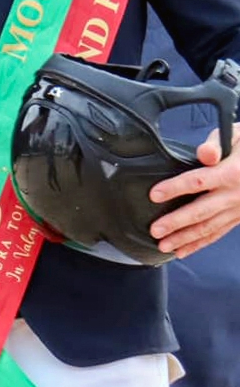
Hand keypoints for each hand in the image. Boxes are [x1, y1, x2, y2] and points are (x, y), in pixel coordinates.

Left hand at [149, 123, 239, 258]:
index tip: (154, 195)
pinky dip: (200, 244)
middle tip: (155, 230)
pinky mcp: (238, 218)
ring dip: (185, 239)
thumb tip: (204, 153)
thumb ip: (216, 144)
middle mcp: (233, 195)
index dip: (174, 189)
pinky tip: (183, 250)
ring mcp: (237, 210)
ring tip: (164, 246)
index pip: (198, 182)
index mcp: (230, 173)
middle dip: (176, 223)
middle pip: (201, 212)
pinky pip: (218, 233)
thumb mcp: (236, 136)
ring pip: (208, 228)